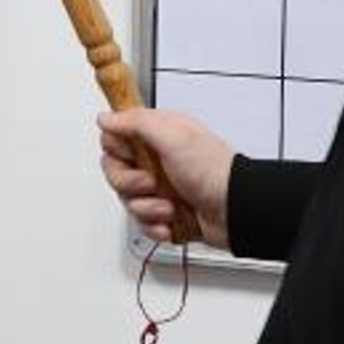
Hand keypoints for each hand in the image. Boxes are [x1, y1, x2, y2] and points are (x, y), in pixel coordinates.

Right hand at [98, 108, 233, 248]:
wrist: (237, 212)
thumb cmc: (214, 172)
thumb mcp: (174, 136)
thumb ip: (135, 122)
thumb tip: (106, 118)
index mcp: (156, 136)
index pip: (113, 139)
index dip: (118, 150)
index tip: (134, 155)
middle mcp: (154, 160)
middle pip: (114, 171)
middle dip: (129, 183)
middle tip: (151, 183)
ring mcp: (158, 188)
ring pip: (126, 199)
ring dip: (146, 207)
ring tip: (168, 207)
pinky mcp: (163, 213)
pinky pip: (141, 222)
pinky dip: (155, 225)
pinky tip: (171, 221)